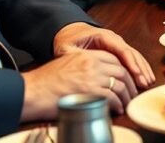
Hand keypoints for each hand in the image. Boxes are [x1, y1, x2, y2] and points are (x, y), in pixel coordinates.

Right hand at [20, 47, 136, 120]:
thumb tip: (96, 76)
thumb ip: (83, 66)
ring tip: (125, 104)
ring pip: (120, 85)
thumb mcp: (67, 64)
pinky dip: (118, 105)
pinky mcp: (90, 92)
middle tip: (131, 93)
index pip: (114, 59)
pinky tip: (117, 109)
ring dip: (126, 96)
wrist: (33, 91)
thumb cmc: (45, 82)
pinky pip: (112, 97)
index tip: (127, 79)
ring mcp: (92, 77)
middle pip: (121, 71)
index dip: (124, 70)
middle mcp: (92, 63)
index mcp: (86, 55)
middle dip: (130, 84)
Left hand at [52, 22, 154, 88]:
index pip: (121, 49)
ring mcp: (117, 45)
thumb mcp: (66, 47)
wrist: (70, 32)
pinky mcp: (117, 51)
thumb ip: (71, 54)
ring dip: (143, 69)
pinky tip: (144, 78)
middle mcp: (114, 39)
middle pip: (131, 53)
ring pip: (134, 56)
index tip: (136, 74)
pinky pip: (131, 59)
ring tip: (149, 82)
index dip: (130, 62)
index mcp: (103, 36)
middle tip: (146, 82)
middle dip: (140, 68)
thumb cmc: (69, 39)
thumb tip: (76, 62)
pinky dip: (139, 68)